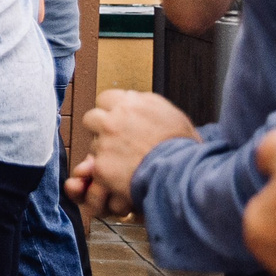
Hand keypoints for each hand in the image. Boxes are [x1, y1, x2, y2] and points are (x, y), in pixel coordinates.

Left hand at [67, 89, 198, 218]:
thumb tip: (136, 102)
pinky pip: (94, 167)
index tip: (117, 120)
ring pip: (93, 144)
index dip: (111, 111)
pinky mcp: (101, 165)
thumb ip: (148, 105)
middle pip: (92, 118)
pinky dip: (105, 173)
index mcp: (132, 103)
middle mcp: (115, 119)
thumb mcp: (172, 115)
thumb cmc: (183, 148)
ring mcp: (105, 142)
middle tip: (115, 141)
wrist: (182, 174)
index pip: (106, 98)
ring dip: (104, 152)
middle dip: (100, 129)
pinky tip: (122, 177)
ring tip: (124, 162)